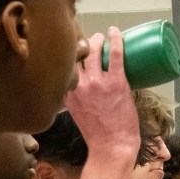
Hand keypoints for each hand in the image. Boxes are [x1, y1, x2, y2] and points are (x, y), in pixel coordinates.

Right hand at [64, 29, 138, 161]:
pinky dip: (115, 40)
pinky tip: (115, 31)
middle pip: (75, 55)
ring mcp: (98, 83)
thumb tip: (81, 90)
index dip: (66, 56)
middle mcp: (79, 85)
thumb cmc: (98, 136)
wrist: (112, 147)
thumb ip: (75, 99)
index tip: (70, 50)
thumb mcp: (77, 114)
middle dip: (80, 44)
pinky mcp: (116, 82)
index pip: (62, 67)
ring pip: (94, 51)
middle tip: (88, 42)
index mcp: (67, 94)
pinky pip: (115, 54)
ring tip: (100, 37)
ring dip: (96, 40)